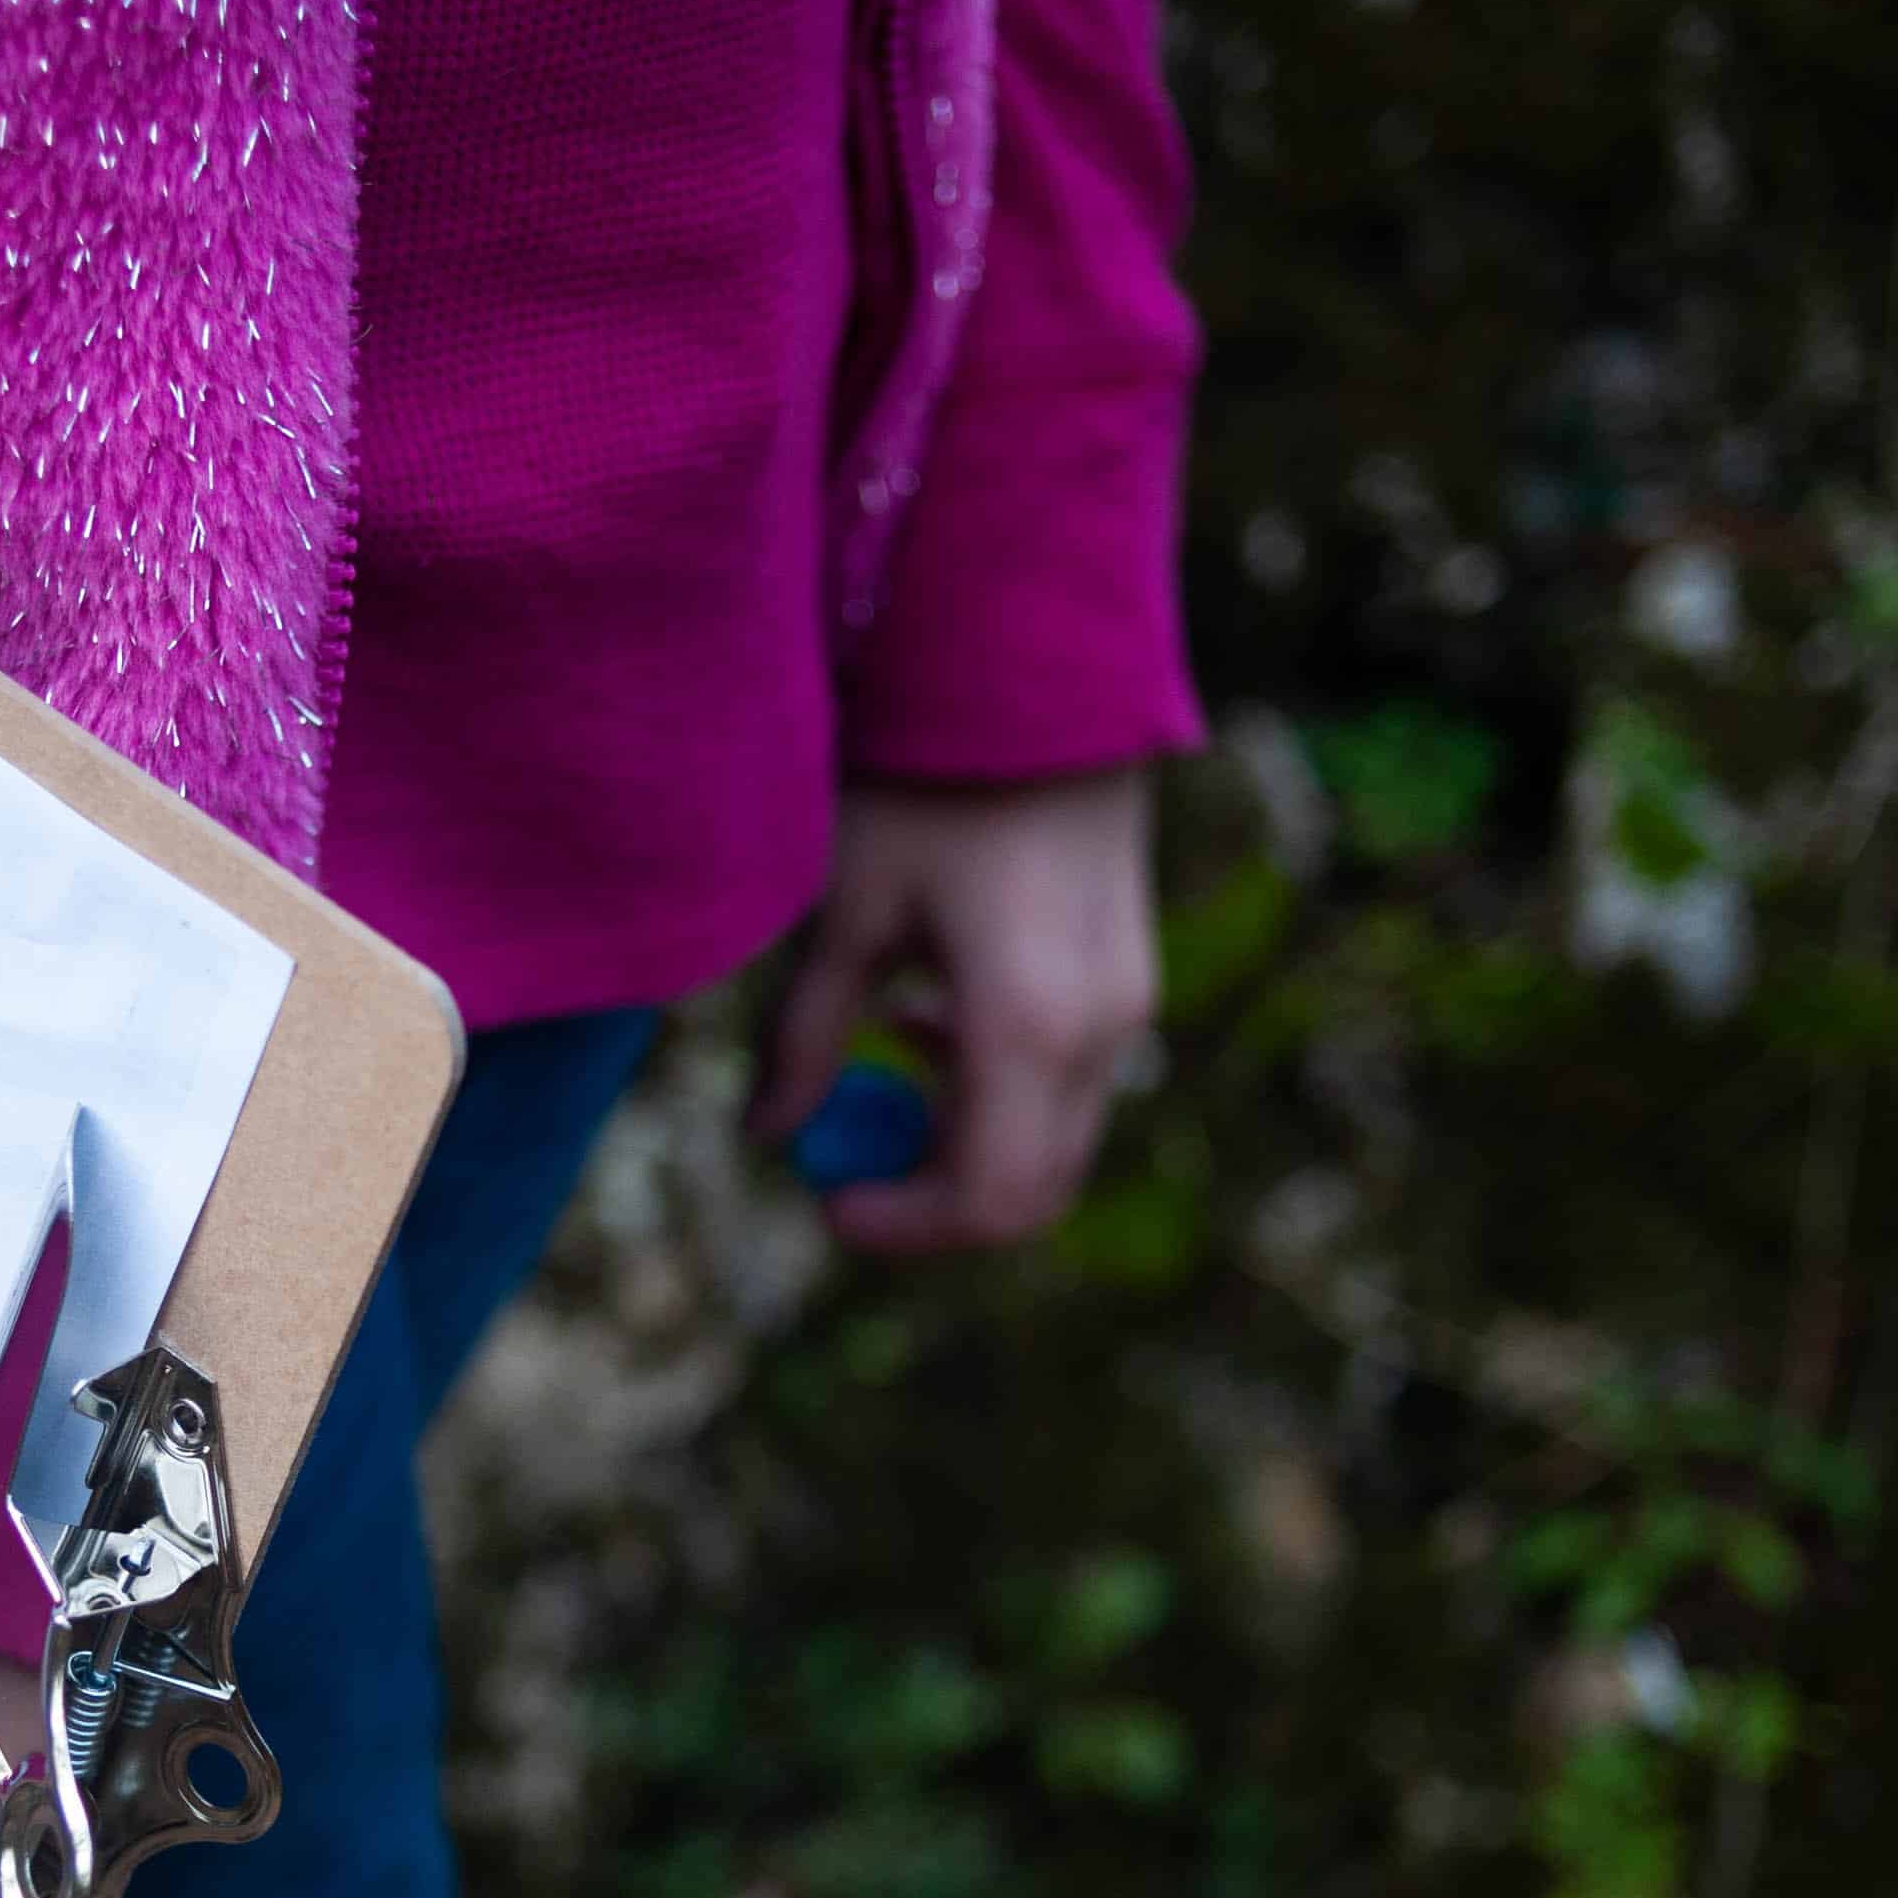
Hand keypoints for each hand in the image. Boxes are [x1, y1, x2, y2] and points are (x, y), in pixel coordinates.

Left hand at [750, 765, 1161, 1255]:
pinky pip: (1073, 1079)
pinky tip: (928, 1017)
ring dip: (966, 1140)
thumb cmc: (926, 778)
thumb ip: (806, 1035)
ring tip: (877, 1070)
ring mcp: (1130, 1001)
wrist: (1037, 673)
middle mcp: (1102, 1028)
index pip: (989, 1197)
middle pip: (1035, 1187)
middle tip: (845, 1168)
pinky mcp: (1131, 973)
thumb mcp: (846, 909)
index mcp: (1028, 1024)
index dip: (907, 1224)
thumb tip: (766, 1133)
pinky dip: (999, 1089)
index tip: (829, 1203)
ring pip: (1057, 1137)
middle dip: (935, 1197)